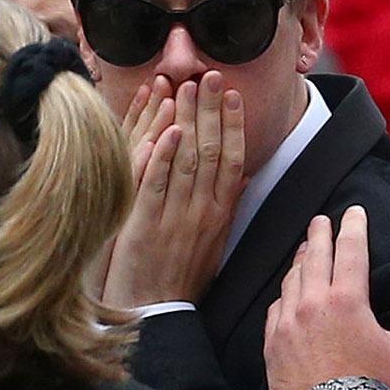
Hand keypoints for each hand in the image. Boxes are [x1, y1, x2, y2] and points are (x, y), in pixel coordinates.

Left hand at [101, 72, 246, 308]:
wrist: (156, 315)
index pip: (233, 160)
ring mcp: (176, 219)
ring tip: (187, 87)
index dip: (234, 125)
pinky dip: (164, 156)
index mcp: (221, 216)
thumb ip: (226, 207)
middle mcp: (203, 213)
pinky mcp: (147, 227)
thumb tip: (243, 177)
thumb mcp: (214, 244)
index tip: (233, 95)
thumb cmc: (182, 279)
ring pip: (187, 161)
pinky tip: (169, 130)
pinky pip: (157, 186)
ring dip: (188, 121)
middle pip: (212, 152)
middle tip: (210, 74)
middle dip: (211, 110)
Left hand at [264, 207, 389, 389]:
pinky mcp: (272, 344)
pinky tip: (289, 293)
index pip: (350, 250)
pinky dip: (285, 295)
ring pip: (291, 281)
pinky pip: (276, 309)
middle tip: (322, 220)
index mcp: (346, 300)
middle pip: (314, 257)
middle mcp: (311, 305)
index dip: (354, 227)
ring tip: (306, 250)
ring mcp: (287, 324)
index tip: (354, 211)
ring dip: (301, 261)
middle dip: (320, 234)